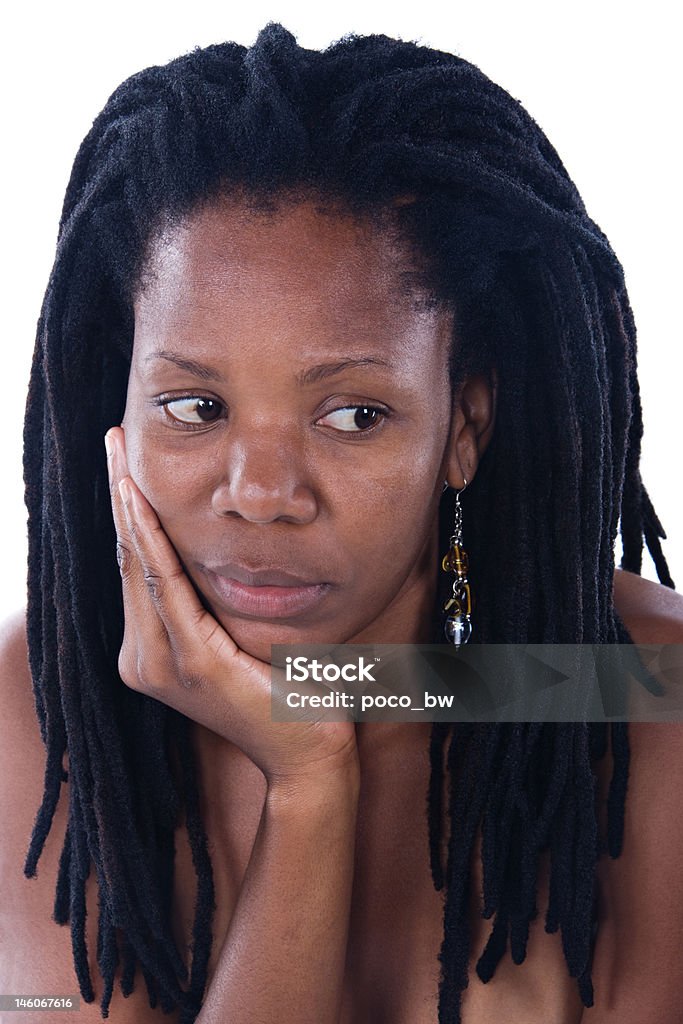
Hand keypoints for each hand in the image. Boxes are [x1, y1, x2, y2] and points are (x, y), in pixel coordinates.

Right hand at [104, 427, 358, 787]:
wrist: (307, 755)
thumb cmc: (286, 695)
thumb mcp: (241, 638)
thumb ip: (217, 603)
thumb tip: (220, 550)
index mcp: (155, 652)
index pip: (137, 569)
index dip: (127, 514)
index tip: (123, 465)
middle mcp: (146, 659)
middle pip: (129, 560)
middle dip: (120, 496)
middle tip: (114, 441)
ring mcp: (164, 664)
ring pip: (140, 566)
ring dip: (129, 506)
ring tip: (120, 456)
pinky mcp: (193, 664)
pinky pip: (169, 588)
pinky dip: (154, 542)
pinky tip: (142, 503)